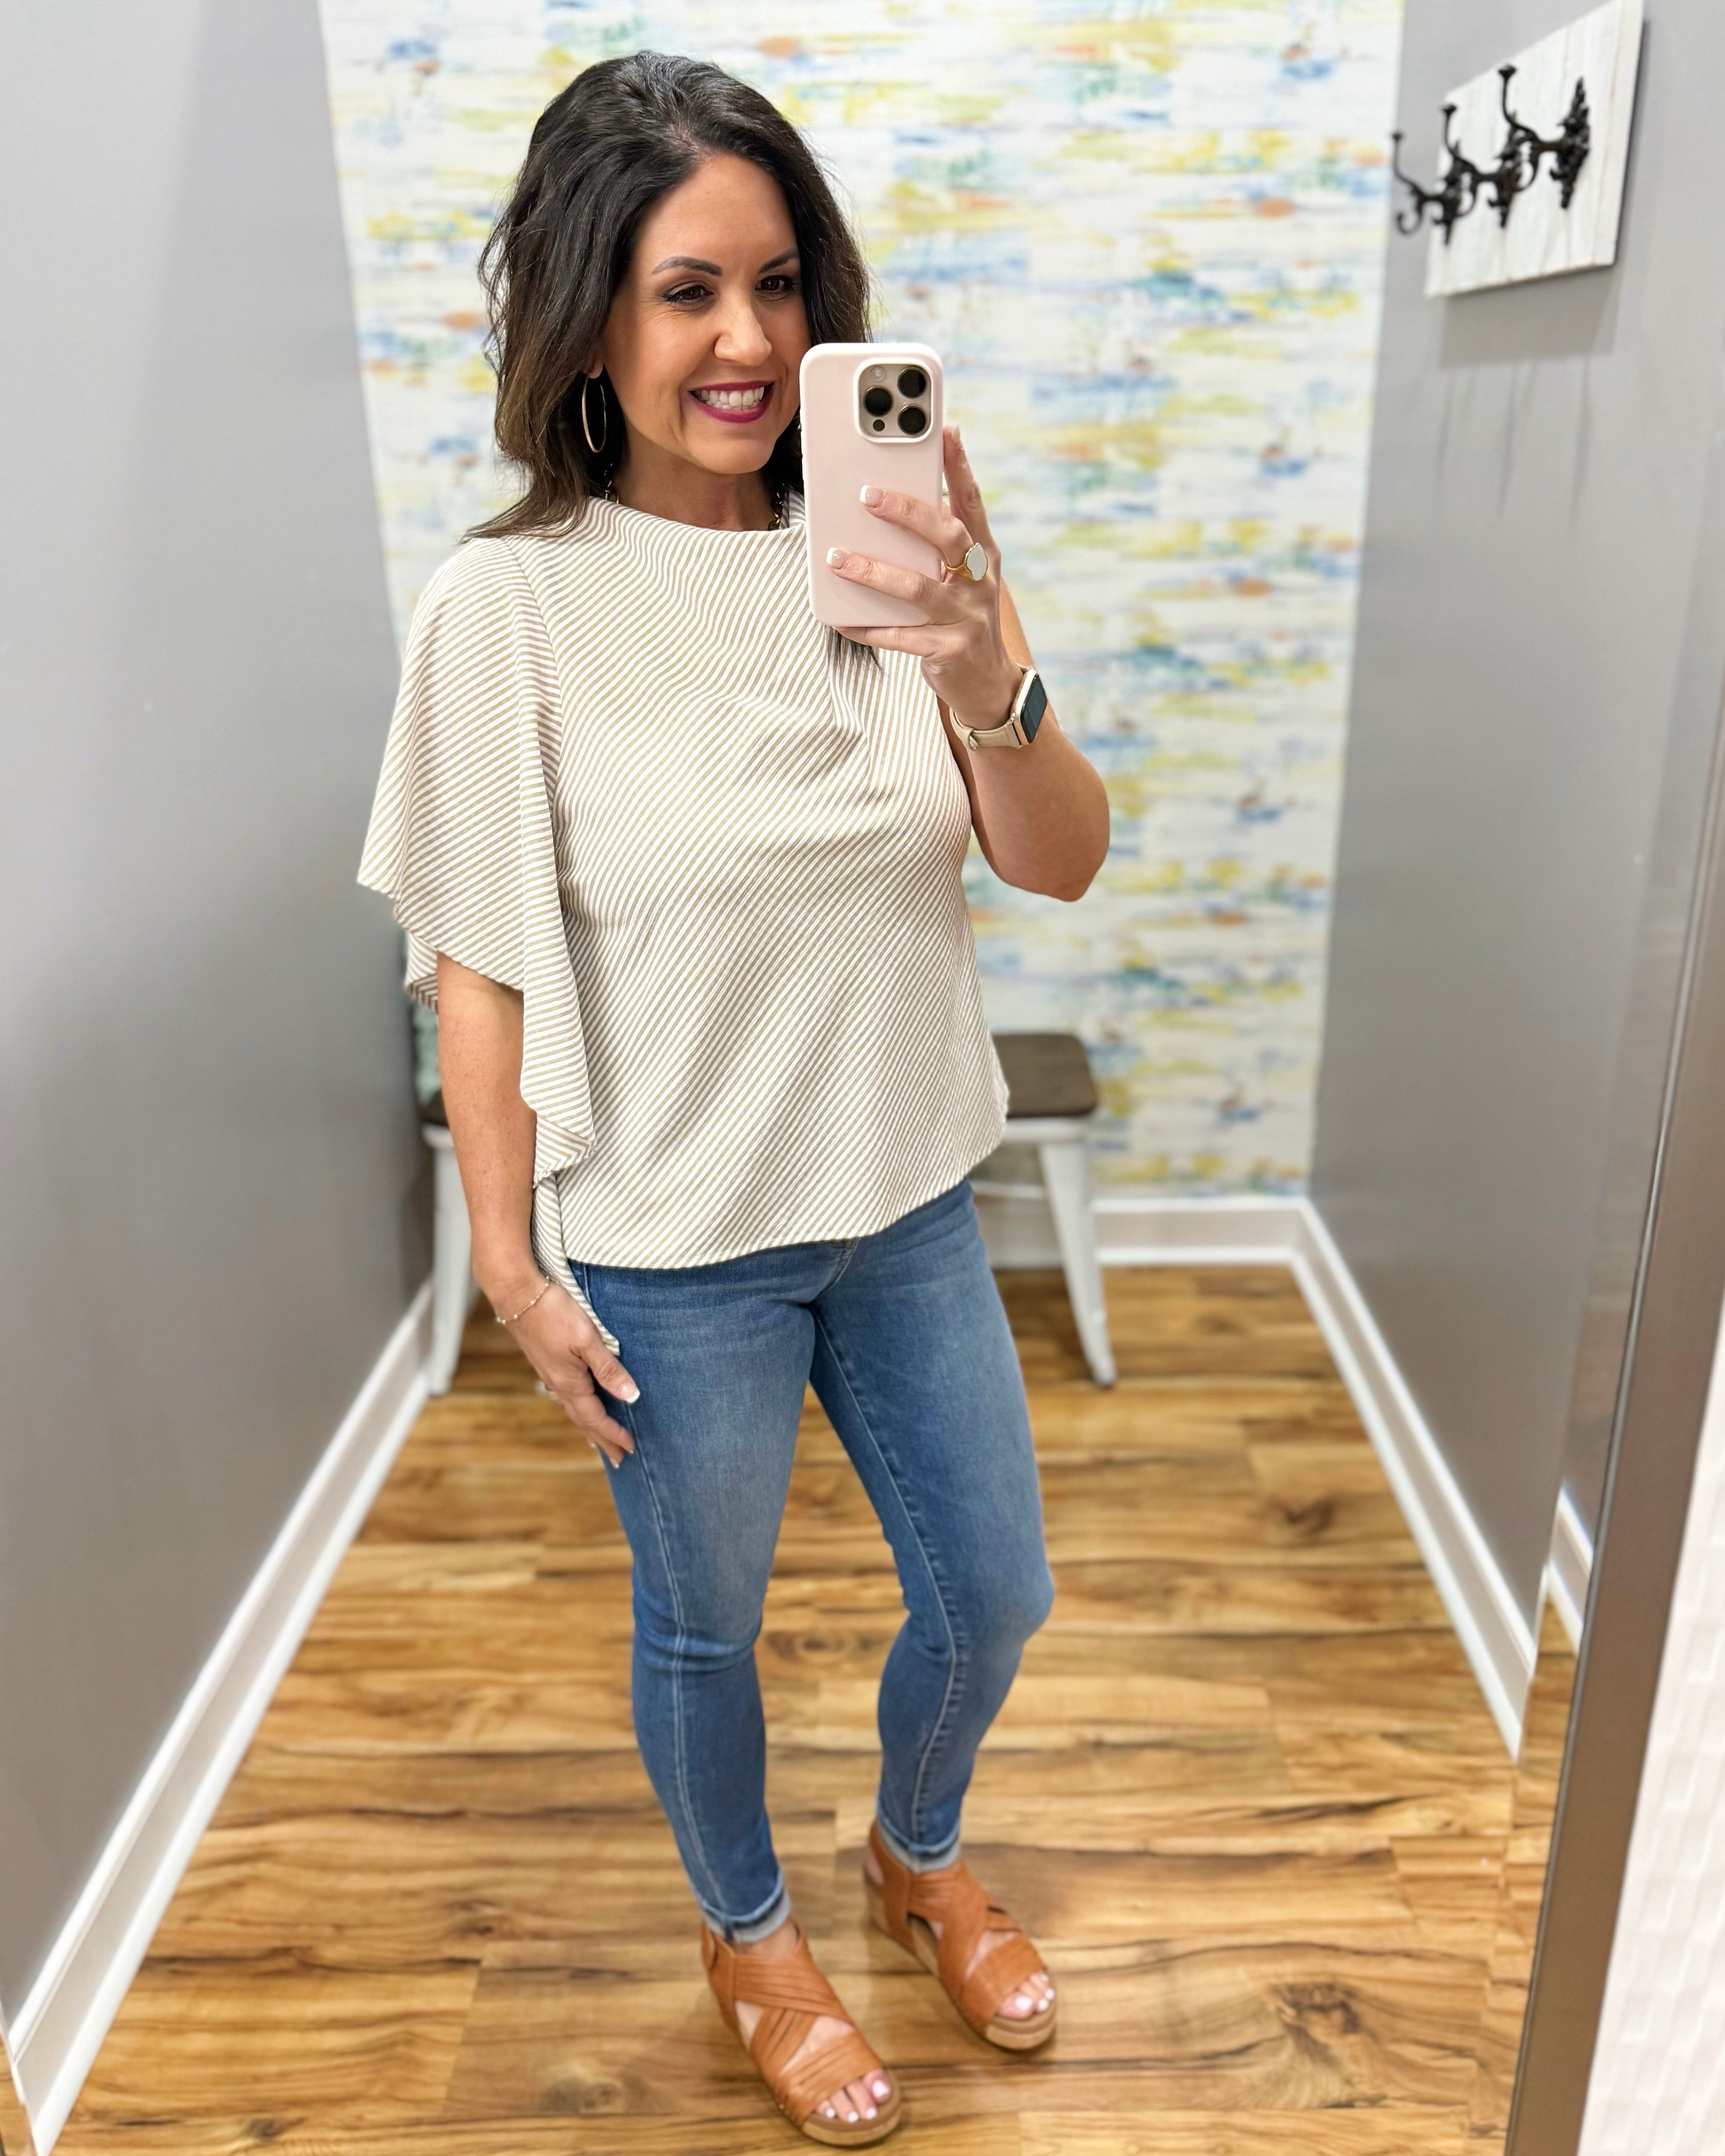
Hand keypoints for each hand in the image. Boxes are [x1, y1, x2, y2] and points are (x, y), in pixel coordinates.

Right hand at [503, 1279, 638, 1469]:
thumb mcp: (588, 1340)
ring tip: (598, 1441)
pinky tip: (577, 1405)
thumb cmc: (555, 1313)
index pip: (596, 1418)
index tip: (629, 1448)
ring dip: (588, 1427)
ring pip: (572, 1409)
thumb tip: (631, 1396)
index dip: (614, 1433)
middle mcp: (558, 1384)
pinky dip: (576, 1409)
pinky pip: (564, 1396)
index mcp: (570, 1383)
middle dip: (601, 1440)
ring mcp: (549, 1374)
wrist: (517, 1295)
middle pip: (583, 1420)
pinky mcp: (545, 1363)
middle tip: (617, 1459)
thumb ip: (609, 1368)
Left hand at [825, 424, 1022, 729]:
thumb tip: (891, 504)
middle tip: (868, 495)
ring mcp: (967, 617)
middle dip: (907, 513)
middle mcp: (979, 582)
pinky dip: (869, 628)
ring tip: (838, 559)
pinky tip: (843, 620)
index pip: (972, 503)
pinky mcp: (948, 650)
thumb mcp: (959, 577)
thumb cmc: (962, 618)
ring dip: (874, 571)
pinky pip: (901, 636)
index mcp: (983, 555)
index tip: (945, 430)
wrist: (987, 683)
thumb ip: (935, 545)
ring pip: (917, 587)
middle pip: (947, 537)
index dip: (960, 467)